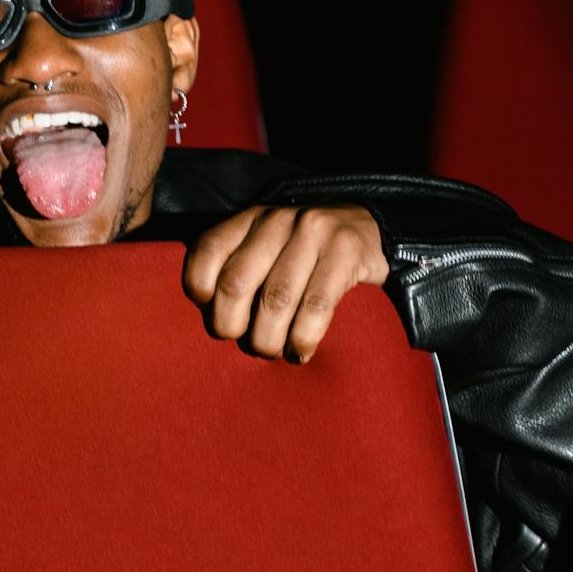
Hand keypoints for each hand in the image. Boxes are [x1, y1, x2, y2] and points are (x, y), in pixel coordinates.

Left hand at [182, 205, 389, 362]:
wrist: (371, 231)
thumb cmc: (306, 255)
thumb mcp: (269, 249)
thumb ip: (238, 270)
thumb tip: (210, 319)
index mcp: (250, 219)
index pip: (207, 250)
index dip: (200, 290)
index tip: (213, 312)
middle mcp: (277, 221)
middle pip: (236, 282)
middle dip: (232, 325)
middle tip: (245, 343)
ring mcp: (313, 232)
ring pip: (276, 299)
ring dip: (269, 339)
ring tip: (273, 352)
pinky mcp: (345, 252)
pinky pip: (316, 306)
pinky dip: (303, 338)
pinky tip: (300, 352)